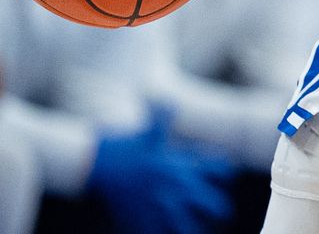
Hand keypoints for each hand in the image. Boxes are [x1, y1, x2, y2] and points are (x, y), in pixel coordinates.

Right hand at [87, 122, 235, 233]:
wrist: (93, 164)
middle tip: (220, 213)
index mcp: (182, 164)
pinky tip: (175, 233)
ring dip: (200, 230)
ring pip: (192, 228)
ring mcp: (161, 206)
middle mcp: (176, 187)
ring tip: (202, 230)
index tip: (222, 178)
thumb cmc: (124, 147)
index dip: (225, 174)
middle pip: (216, 204)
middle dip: (221, 210)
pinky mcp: (143, 222)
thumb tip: (167, 99)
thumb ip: (162, 116)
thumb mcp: (147, 132)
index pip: (221, 170)